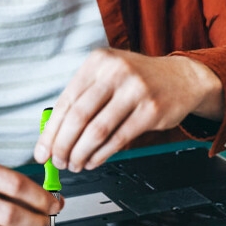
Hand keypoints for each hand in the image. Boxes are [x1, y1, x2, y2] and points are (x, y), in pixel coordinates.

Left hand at [34, 48, 222, 172]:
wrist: (183, 77)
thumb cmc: (139, 79)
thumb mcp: (109, 75)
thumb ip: (83, 98)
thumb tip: (53, 135)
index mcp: (98, 61)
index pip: (66, 101)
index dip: (51, 131)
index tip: (42, 151)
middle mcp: (116, 71)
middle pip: (78, 117)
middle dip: (63, 146)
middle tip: (57, 162)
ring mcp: (135, 90)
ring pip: (97, 130)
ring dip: (81, 153)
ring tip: (74, 164)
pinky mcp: (151, 110)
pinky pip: (118, 138)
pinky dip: (101, 155)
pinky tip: (93, 161)